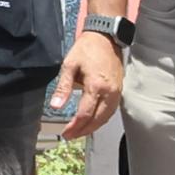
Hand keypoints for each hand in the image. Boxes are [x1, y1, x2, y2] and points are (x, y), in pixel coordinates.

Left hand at [50, 25, 123, 140]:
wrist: (105, 38)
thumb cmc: (87, 49)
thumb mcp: (69, 66)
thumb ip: (63, 88)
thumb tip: (55, 106)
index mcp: (96, 86)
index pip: (85, 113)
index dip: (74, 126)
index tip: (65, 133)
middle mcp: (110, 92)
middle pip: (97, 120)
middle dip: (83, 131)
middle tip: (70, 136)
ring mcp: (116, 92)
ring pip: (106, 118)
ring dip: (92, 127)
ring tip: (79, 132)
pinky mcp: (119, 91)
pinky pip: (110, 111)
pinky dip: (100, 119)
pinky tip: (91, 122)